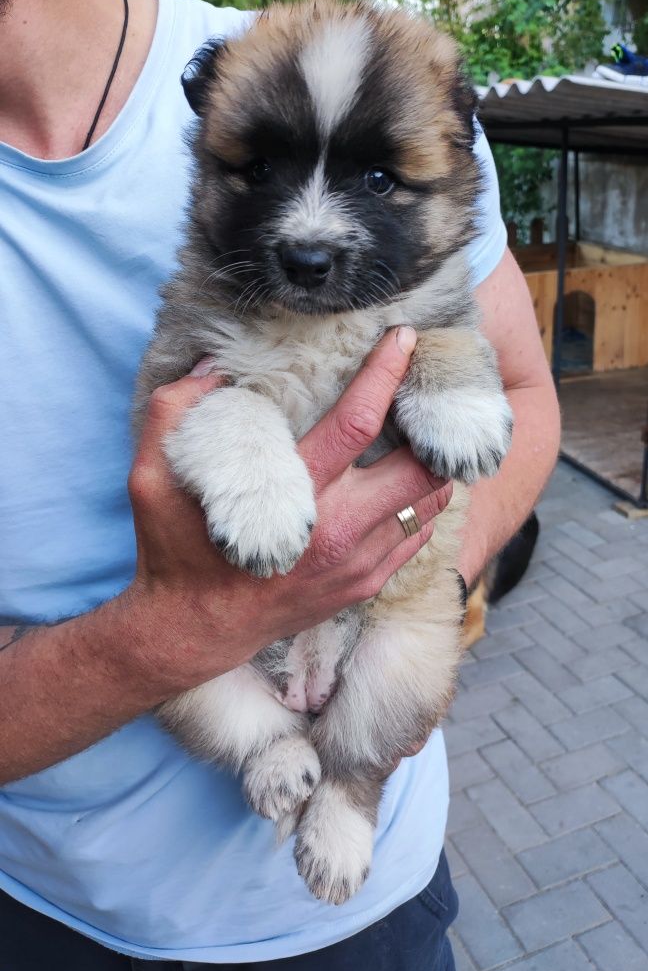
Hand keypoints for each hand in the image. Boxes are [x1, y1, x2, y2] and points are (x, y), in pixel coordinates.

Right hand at [126, 327, 452, 695]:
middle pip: (419, 469)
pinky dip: (420, 506)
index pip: (357, 422)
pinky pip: (416, 538)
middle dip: (434, 427)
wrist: (192, 630)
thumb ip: (175, 411)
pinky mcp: (364, 586)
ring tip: (423, 436)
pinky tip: (404, 485)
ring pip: (428, 504)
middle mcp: (338, 530)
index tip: (403, 340)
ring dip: (432, 466)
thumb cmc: (175, 549)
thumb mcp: (153, 476)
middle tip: (430, 393)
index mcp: (294, 495)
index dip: (385, 375)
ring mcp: (357, 563)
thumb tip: (212, 368)